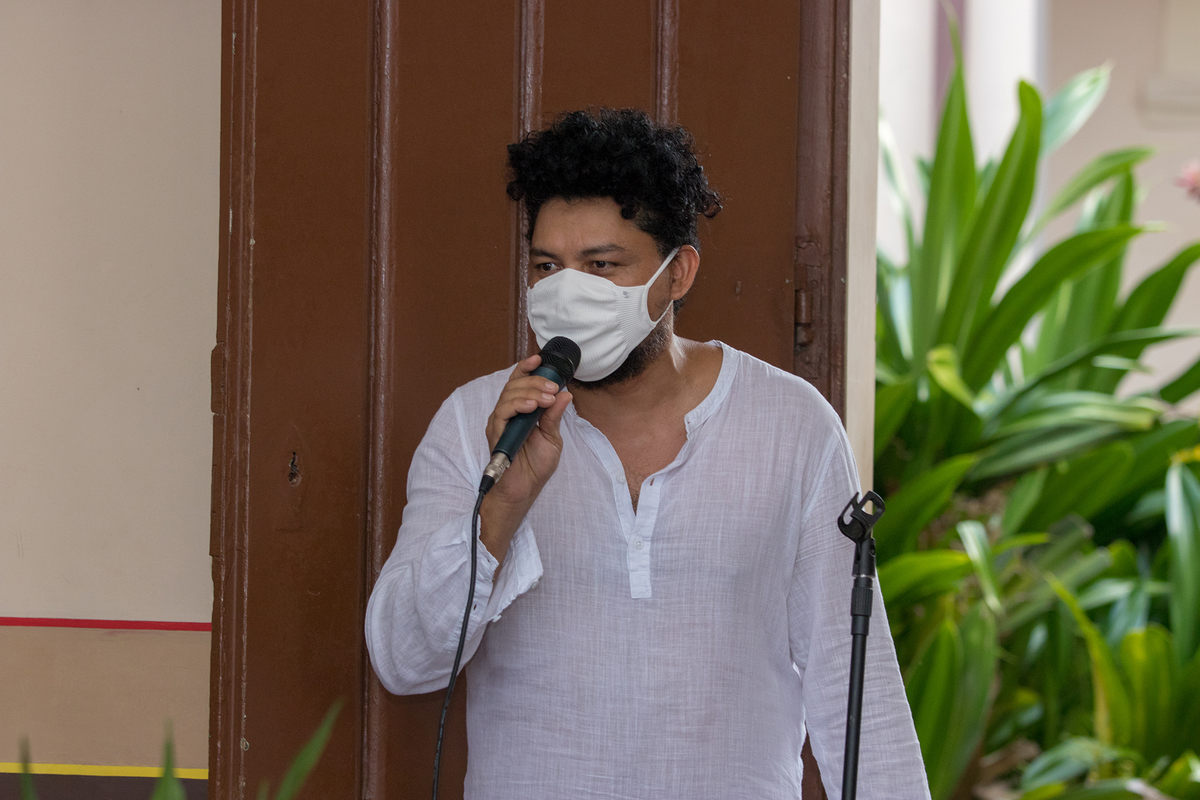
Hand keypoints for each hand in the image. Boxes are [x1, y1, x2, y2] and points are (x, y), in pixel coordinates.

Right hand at [480, 354, 571, 564]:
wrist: (524, 490)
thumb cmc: (535, 466)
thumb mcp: (552, 437)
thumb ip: (555, 415)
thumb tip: (566, 393)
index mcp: (520, 411)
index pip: (519, 382)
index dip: (526, 368)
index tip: (539, 358)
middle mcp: (507, 413)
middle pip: (515, 385)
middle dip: (535, 381)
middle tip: (553, 387)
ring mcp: (499, 422)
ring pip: (508, 395)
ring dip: (530, 392)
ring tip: (547, 397)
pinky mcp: (495, 433)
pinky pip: (502, 412)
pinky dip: (517, 405)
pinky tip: (531, 407)